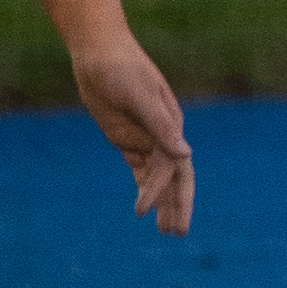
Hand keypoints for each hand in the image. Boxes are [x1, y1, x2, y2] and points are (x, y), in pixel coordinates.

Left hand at [70, 34, 194, 235]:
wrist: (99, 53)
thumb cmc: (122, 69)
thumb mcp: (141, 97)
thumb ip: (162, 127)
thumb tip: (187, 154)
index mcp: (170, 125)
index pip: (174, 166)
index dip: (164, 191)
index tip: (142, 210)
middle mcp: (162, 135)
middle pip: (175, 177)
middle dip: (177, 205)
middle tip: (177, 233)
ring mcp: (144, 138)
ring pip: (158, 178)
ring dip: (163, 202)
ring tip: (164, 230)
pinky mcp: (126, 139)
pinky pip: (140, 170)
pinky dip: (145, 189)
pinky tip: (145, 207)